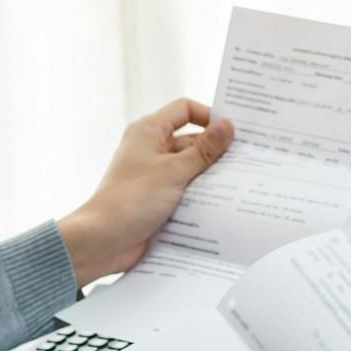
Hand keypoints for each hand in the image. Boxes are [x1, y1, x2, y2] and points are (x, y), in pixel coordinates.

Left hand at [57, 98, 235, 287]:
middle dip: (215, 150)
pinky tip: (223, 203)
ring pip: (191, 168)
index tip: (233, 131)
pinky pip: (185, 190)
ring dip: (210, 175)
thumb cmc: (131, 199)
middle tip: (247, 159)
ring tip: (240, 182)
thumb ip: (204, 150)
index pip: (184, 110)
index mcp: (149, 131)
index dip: (208, 116)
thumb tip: (228, 126)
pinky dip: (201, 194)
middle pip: (191, 140)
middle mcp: (151, 149)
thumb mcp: (174, 171)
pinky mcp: (158, 198)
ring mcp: (154, 174)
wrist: (104, 240)